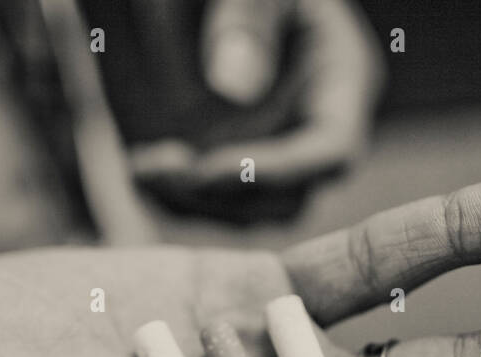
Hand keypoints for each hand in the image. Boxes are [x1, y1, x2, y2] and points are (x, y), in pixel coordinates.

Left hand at [92, 0, 382, 221]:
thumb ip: (248, 21)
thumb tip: (232, 90)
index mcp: (339, 83)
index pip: (332, 152)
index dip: (278, 172)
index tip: (210, 167)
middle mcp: (309, 131)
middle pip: (290, 200)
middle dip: (228, 196)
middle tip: (165, 167)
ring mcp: (269, 154)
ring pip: (247, 213)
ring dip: (195, 202)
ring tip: (145, 167)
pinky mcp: (227, 164)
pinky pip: (209, 203)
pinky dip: (174, 196)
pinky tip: (141, 168)